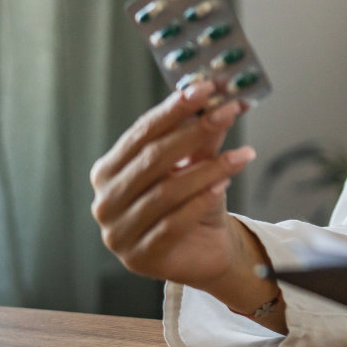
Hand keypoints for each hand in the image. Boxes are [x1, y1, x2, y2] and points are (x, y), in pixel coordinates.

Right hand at [89, 79, 255, 287]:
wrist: (204, 250)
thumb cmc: (193, 202)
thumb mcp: (197, 164)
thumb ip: (202, 136)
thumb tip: (219, 100)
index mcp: (108, 171)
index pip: (141, 133)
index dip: (173, 109)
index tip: (205, 88)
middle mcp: (105, 202)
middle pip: (151, 159)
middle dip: (193, 132)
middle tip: (227, 111)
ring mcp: (118, 233)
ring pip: (165, 192)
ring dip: (207, 169)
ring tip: (241, 155)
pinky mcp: (141, 258)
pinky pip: (172, 224)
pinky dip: (199, 202)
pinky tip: (223, 185)